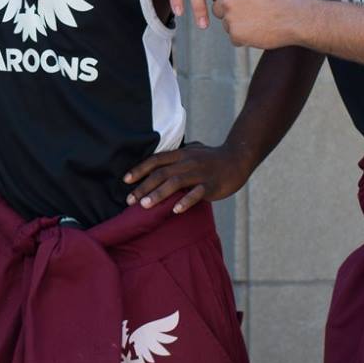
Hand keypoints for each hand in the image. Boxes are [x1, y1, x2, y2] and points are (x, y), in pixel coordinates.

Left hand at [123, 142, 254, 212]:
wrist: (237, 158)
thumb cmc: (211, 158)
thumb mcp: (191, 152)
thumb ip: (175, 158)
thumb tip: (154, 166)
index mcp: (181, 154)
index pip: (156, 160)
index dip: (139, 169)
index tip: (125, 180)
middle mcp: (188, 161)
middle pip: (161, 173)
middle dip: (143, 186)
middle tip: (129, 200)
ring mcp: (200, 173)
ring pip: (175, 182)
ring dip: (158, 194)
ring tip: (144, 205)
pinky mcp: (212, 184)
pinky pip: (197, 193)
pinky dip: (186, 201)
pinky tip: (175, 210)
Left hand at [201, 0, 301, 48]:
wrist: (294, 19)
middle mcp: (228, 2)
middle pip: (217, 8)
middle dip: (227, 10)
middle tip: (247, 11)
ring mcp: (231, 20)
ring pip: (226, 24)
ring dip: (237, 24)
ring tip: (256, 20)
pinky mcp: (236, 36)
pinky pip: (233, 37)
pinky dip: (243, 37)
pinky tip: (257, 30)